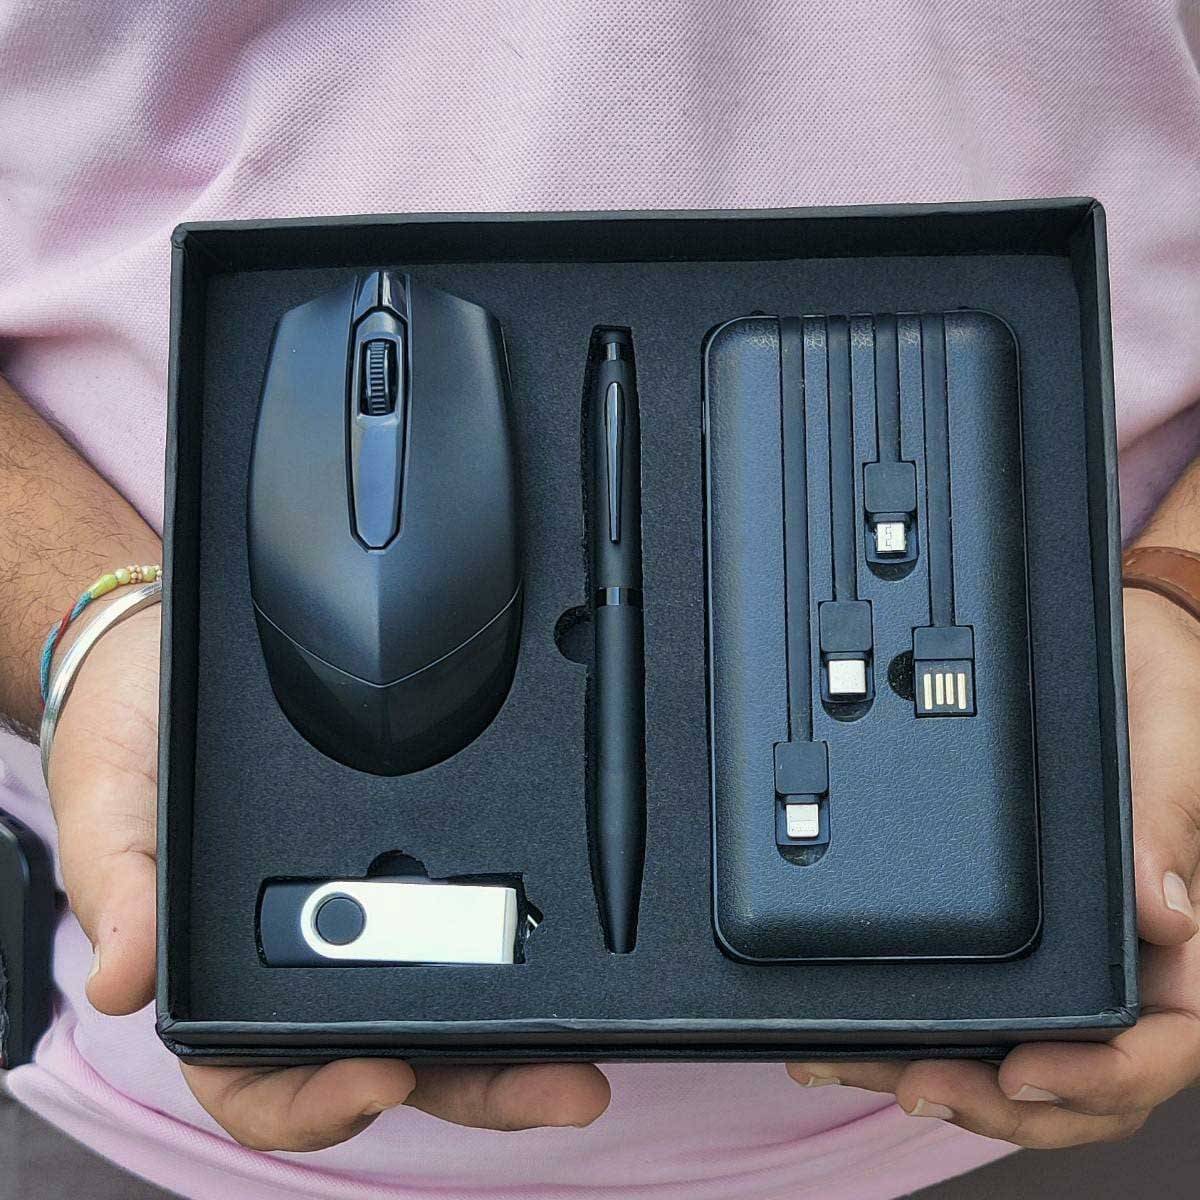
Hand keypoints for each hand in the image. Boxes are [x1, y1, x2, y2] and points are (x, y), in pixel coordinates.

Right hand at [49, 607, 609, 1149]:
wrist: (168, 659)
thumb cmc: (126, 741)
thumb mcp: (107, 807)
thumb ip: (120, 889)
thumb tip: (123, 978)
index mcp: (215, 985)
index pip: (264, 1083)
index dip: (321, 1103)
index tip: (382, 1078)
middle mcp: (299, 969)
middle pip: (389, 1062)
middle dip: (476, 1088)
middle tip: (561, 1086)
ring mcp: (364, 924)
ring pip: (443, 1009)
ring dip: (514, 1042)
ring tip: (588, 1048)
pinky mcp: (412, 867)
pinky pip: (463, 923)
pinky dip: (512, 952)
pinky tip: (566, 948)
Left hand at [786, 587, 1199, 1147]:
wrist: (1115, 638)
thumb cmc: (1157, 672)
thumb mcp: (1167, 719)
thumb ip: (1164, 811)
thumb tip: (1166, 912)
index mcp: (1185, 921)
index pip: (1169, 1038)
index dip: (1101, 1076)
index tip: (1024, 1070)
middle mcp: (1129, 949)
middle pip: (1084, 1075)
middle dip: (998, 1099)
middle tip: (911, 1083)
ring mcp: (1072, 947)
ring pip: (1023, 1053)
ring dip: (943, 1076)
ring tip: (851, 1064)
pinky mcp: (1020, 930)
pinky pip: (982, 1001)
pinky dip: (922, 1029)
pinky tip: (857, 1031)